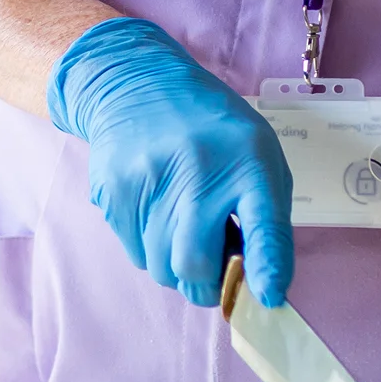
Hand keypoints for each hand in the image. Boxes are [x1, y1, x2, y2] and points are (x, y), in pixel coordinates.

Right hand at [46, 17, 293, 308]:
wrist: (135, 85)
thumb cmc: (211, 130)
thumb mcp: (257, 156)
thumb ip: (264, 217)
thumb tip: (257, 286)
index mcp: (247, 163)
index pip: (263, 226)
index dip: (267, 267)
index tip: (267, 297)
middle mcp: (197, 173)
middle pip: (194, 265)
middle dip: (207, 285)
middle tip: (214, 269)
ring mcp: (148, 183)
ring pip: (161, 269)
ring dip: (177, 265)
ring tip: (183, 228)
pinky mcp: (113, 194)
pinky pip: (136, 254)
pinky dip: (151, 248)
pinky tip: (157, 213)